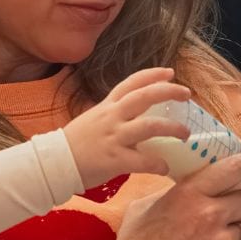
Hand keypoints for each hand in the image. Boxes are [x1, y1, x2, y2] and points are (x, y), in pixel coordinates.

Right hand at [61, 67, 191, 187]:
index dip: (152, 74)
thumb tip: (135, 116)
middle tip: (187, 94)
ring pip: (150, 127)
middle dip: (169, 92)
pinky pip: (143, 161)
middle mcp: (112, 117)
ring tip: (185, 133)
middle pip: (145, 97)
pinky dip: (158, 164)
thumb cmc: (75, 143)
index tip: (170, 72)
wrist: (53, 163)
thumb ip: (114, 115)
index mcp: (107, 106)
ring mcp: (114, 137)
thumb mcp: (94, 119)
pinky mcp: (114, 159)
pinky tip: (165, 167)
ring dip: (172, 129)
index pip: (132, 82)